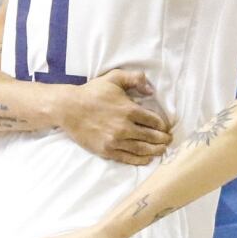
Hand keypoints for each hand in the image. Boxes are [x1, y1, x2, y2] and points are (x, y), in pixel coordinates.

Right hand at [59, 70, 173, 163]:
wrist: (67, 108)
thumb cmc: (92, 92)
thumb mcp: (114, 78)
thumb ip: (135, 78)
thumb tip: (151, 90)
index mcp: (129, 110)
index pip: (154, 121)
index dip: (163, 125)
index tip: (165, 128)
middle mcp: (124, 127)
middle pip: (151, 137)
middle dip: (163, 139)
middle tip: (168, 140)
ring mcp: (115, 141)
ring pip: (142, 149)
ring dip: (156, 151)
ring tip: (162, 150)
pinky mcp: (106, 150)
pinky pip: (128, 158)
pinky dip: (140, 160)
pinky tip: (147, 159)